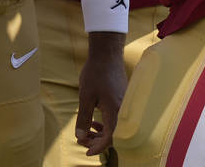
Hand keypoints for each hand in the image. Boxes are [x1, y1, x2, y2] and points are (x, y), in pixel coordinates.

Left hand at [75, 32, 126, 157]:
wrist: (107, 53)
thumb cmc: (95, 73)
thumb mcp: (85, 97)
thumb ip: (84, 118)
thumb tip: (80, 137)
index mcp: (115, 111)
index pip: (109, 138)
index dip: (98, 147)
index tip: (86, 152)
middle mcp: (123, 109)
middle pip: (113, 134)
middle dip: (96, 140)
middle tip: (81, 140)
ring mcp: (125, 103)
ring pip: (115, 126)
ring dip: (101, 132)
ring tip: (87, 132)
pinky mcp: (123, 98)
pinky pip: (117, 117)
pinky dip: (106, 123)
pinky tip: (95, 120)